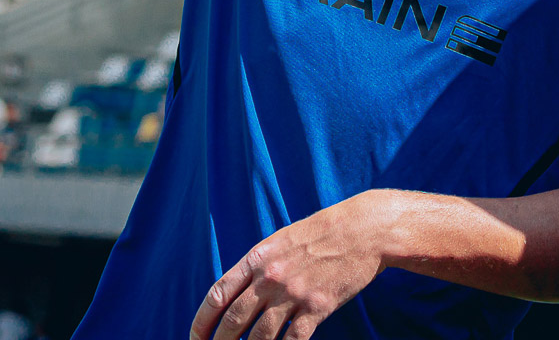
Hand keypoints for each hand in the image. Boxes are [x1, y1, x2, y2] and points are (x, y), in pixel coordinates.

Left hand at [191, 191, 400, 339]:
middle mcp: (270, 277)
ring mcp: (293, 294)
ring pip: (259, 337)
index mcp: (257, 258)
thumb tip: (236, 295)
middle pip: (233, 321)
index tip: (195, 337)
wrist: (362, 230)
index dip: (201, 322)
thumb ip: (258, 267)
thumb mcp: (280, 241)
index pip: (217, 295)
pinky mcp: (317, 308)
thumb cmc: (321, 233)